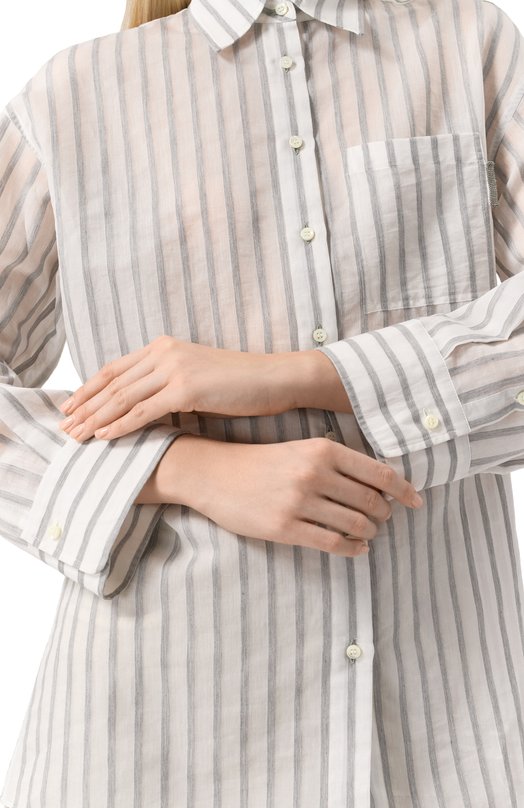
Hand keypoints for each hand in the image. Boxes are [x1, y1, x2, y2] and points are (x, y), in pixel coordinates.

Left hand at [57, 335, 292, 441]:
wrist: (274, 378)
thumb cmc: (241, 382)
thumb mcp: (198, 376)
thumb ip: (170, 382)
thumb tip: (146, 405)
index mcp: (165, 347)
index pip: (115, 368)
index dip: (89, 388)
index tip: (70, 405)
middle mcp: (165, 353)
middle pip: (112, 382)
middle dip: (84, 405)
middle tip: (62, 425)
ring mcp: (175, 369)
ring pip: (123, 397)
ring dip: (95, 418)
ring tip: (76, 435)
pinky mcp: (186, 388)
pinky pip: (144, 410)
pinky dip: (120, 425)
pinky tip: (104, 436)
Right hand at [188, 436, 422, 557]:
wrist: (214, 474)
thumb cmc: (261, 462)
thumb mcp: (300, 449)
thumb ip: (336, 461)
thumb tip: (378, 482)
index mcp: (322, 450)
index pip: (379, 473)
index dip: (404, 490)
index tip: (416, 501)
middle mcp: (315, 474)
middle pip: (372, 501)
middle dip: (385, 514)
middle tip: (383, 519)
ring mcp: (300, 502)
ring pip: (356, 525)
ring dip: (370, 532)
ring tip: (368, 533)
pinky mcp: (285, 528)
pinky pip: (333, 544)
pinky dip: (352, 549)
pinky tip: (356, 549)